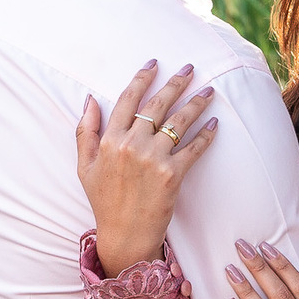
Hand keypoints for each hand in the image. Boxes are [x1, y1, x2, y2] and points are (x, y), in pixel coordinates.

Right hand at [76, 62, 217, 275]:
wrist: (124, 235)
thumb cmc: (104, 200)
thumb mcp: (85, 166)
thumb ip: (85, 131)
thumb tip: (91, 99)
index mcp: (110, 139)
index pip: (129, 99)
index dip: (142, 78)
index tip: (154, 64)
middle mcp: (132, 144)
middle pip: (158, 104)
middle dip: (176, 83)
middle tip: (190, 68)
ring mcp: (154, 159)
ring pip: (179, 121)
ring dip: (197, 103)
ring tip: (209, 91)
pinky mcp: (173, 174)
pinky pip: (194, 148)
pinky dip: (206, 135)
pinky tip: (214, 124)